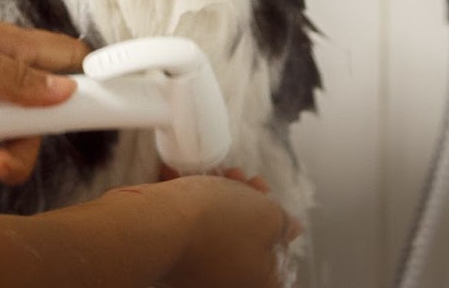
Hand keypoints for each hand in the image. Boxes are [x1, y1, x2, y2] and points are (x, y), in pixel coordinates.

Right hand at [105, 173, 298, 287]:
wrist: (157, 226)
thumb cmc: (218, 224)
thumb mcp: (267, 216)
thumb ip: (283, 221)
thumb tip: (291, 228)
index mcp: (259, 280)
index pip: (277, 250)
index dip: (273, 214)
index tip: (263, 190)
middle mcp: (228, 282)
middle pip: (246, 236)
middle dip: (244, 198)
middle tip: (239, 177)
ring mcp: (198, 272)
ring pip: (215, 228)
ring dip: (217, 194)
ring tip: (214, 171)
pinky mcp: (172, 258)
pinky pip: (187, 227)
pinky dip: (189, 202)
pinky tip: (188, 177)